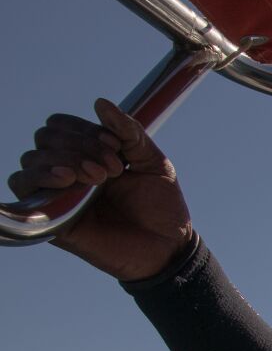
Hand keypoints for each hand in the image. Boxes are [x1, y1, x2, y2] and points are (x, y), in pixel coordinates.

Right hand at [9, 98, 193, 280]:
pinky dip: (39, 177)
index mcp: (88, 155)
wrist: (169, 248)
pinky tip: (67, 179)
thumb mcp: (154, 162)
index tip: (117, 147)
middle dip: (80, 145)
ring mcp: (58, 194)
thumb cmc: (162, 208)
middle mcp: (68, 171)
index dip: (85, 129)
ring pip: (32, 159)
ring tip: (98, 177)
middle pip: (46, 138)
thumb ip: (130, 132)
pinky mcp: (52, 218)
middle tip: (113, 168)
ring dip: (64, 159)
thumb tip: (100, 102)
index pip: (62, 125)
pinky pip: (23, 188)